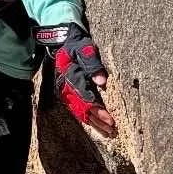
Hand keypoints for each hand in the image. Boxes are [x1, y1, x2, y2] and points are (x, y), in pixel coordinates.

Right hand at [35, 22, 118, 137]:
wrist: (61, 42)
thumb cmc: (77, 44)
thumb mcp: (85, 48)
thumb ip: (93, 63)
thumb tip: (102, 81)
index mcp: (70, 75)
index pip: (85, 98)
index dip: (98, 111)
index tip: (111, 120)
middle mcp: (64, 86)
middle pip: (82, 108)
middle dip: (97, 121)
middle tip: (112, 130)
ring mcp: (63, 91)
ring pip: (78, 111)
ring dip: (93, 122)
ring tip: (107, 131)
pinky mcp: (64, 93)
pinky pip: (75, 109)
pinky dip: (86, 117)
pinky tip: (95, 123)